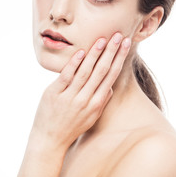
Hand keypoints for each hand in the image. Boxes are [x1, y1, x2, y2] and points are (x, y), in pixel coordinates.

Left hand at [31, 32, 130, 149]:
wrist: (50, 140)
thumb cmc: (72, 126)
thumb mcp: (91, 117)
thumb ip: (102, 101)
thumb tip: (110, 87)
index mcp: (97, 104)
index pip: (111, 76)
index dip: (119, 59)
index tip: (125, 44)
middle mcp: (86, 100)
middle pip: (102, 71)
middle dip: (112, 52)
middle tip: (118, 36)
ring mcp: (70, 97)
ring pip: (86, 72)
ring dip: (95, 54)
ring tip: (103, 39)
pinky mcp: (54, 94)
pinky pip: (66, 76)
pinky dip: (74, 64)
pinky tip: (81, 52)